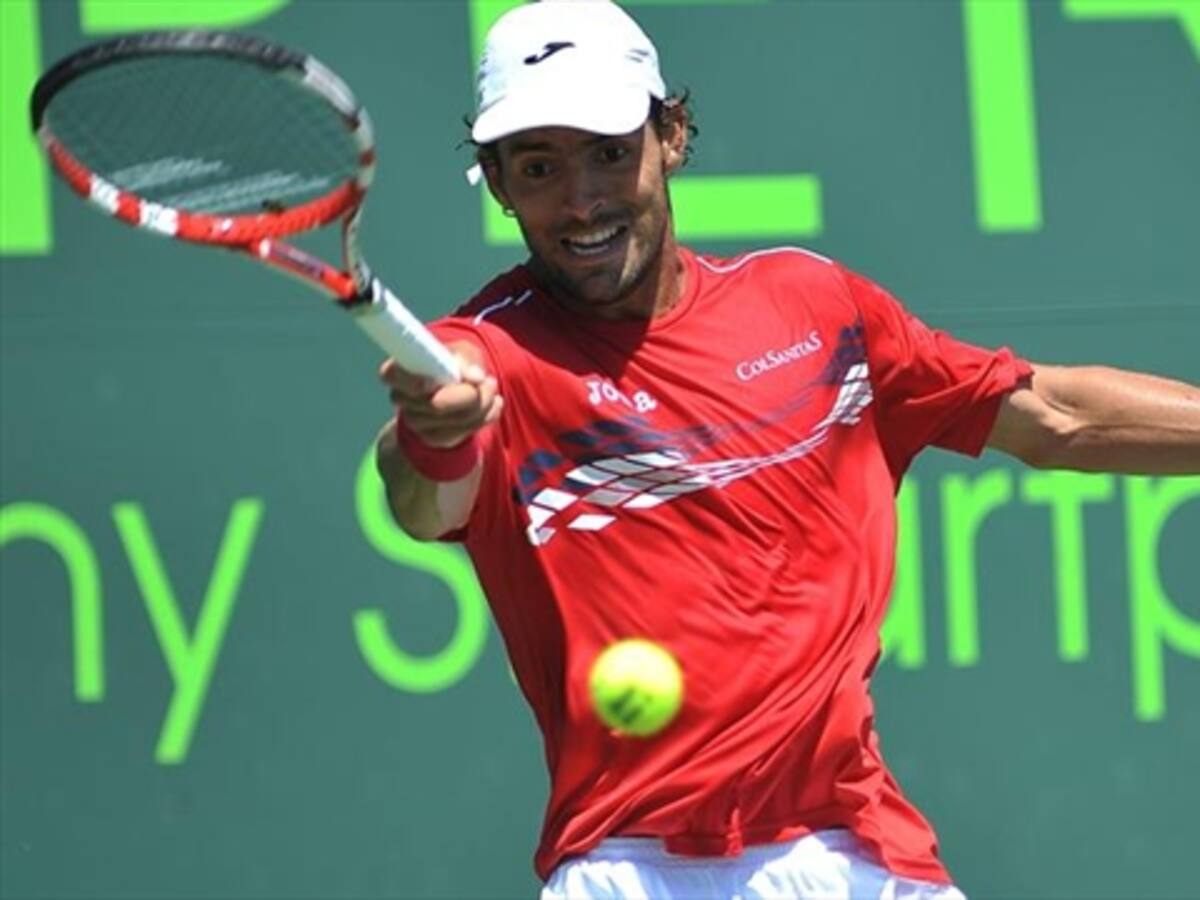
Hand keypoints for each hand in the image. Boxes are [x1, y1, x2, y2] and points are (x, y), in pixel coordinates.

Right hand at [379, 340, 502, 447]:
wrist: (456, 389)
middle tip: (489, 381)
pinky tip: (491, 405)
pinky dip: (486, 417)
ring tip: (490, 389)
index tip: (435, 382)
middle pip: (436, 404)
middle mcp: (401, 398)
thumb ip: (466, 359)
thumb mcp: (460, 352)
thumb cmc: (454, 363)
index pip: (391, 376)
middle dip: (470, 394)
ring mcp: (415, 422)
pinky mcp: (433, 438)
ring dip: (484, 404)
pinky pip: (466, 432)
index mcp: (397, 371)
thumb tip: (476, 378)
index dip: (414, 382)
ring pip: (457, 420)